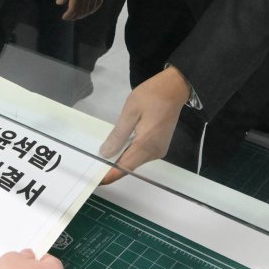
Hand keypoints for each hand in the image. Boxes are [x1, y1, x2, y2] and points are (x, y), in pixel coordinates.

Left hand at [55, 0, 104, 19]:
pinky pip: (98, 3)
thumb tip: (59, 3)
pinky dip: (93, 9)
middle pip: (82, 10)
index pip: (73, 8)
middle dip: (75, 16)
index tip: (64, 17)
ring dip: (84, 14)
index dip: (69, 15)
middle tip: (70, 18)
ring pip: (90, 8)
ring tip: (78, 16)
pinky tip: (89, 10)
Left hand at [98, 67, 190, 184]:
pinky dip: (129, 152)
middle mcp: (154, 152)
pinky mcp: (160, 146)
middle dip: (112, 166)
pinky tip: (119, 145)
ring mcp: (159, 150)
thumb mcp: (130, 112)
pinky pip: (141, 154)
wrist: (174, 89)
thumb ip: (118, 135)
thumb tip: (105, 154)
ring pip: (135, 160)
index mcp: (146, 144)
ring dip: (120, 158)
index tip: (96, 180)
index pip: (125, 167)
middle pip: (130, 165)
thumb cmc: (151, 96)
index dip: (110, 175)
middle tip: (93, 164)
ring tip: (103, 154)